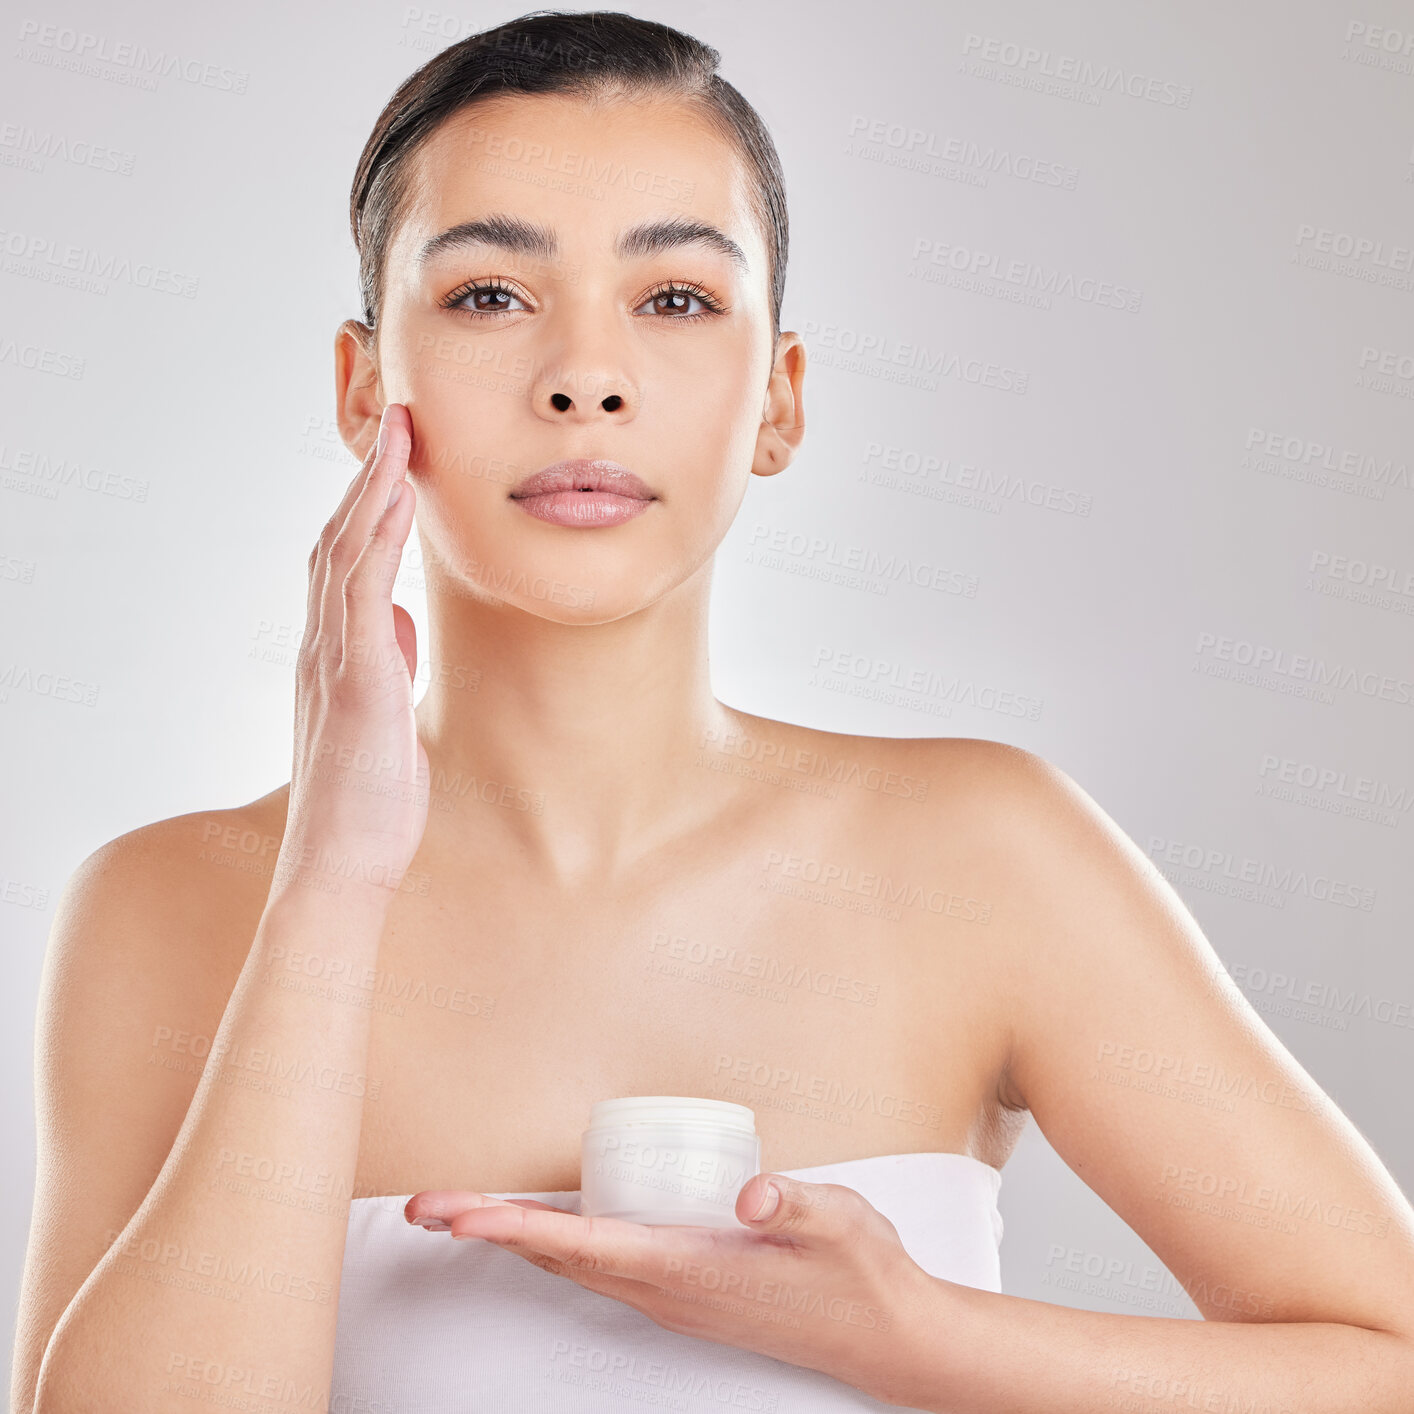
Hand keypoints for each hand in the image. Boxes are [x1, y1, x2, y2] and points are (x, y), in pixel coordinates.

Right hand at [277, 403, 428, 898]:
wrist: (342, 863)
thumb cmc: (368, 800)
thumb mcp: (384, 715)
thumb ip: (387, 663)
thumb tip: (400, 621)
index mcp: (338, 653)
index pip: (347, 561)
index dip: (369, 507)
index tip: (395, 461)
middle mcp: (328, 645)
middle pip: (341, 541)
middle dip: (370, 479)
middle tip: (396, 422)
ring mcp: (336, 659)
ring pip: (346, 553)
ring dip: (373, 489)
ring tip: (399, 435)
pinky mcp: (355, 679)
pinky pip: (361, 591)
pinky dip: (375, 537)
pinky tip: (396, 499)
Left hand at [404, 1172, 935, 1404]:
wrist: (884, 1336)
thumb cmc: (860, 1274)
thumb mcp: (840, 1224)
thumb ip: (796, 1203)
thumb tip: (750, 1191)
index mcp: (691, 1271)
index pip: (585, 1246)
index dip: (517, 1228)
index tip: (460, 1215)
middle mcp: (668, 1290)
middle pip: (559, 1257)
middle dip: (489, 1230)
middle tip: (424, 1207)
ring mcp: (673, 1295)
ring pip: (575, 1265)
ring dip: (515, 1238)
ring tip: (461, 1213)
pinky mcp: (684, 1290)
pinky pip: (602, 1264)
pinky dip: (557, 1244)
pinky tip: (545, 1227)